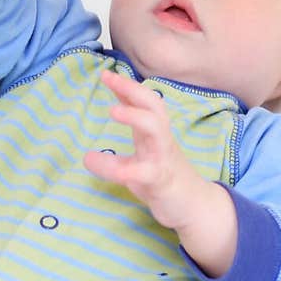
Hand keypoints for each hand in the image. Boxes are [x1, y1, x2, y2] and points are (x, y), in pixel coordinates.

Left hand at [83, 70, 239, 276]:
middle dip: (132, 90)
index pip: (143, 102)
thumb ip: (114, 158)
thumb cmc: (164, 179)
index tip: (106, 73)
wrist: (194, 207)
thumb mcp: (137, 166)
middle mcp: (161, 140)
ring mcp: (163, 158)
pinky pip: (148, 172)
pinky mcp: (162, 181)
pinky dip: (130, 169)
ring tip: (112, 111)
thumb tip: (86, 156)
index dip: (126, 86)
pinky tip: (117, 170)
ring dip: (135, 116)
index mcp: (154, 133)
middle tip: (108, 78)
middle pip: (153, 106)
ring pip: (155, 129)